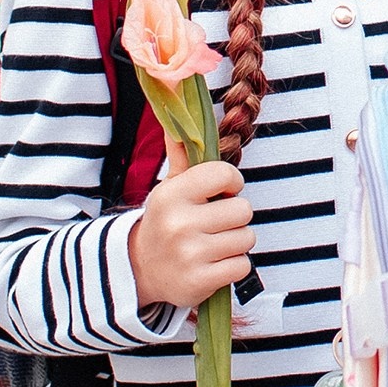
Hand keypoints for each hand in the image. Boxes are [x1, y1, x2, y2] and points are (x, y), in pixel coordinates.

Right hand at [128, 160, 254, 311]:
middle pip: (243, 209)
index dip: (232, 182)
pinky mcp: (199, 282)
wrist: (140, 269)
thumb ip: (182, 152)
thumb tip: (177, 104)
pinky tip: (214, 263)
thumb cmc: (166, 220)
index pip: (225, 174)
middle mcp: (179, 223)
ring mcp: (189, 255)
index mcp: (172, 194)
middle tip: (215, 223)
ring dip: (237, 241)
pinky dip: (234, 265)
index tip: (222, 191)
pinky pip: (242, 266)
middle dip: (235, 216)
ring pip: (247, 238)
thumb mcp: (170, 186)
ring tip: (214, 243)